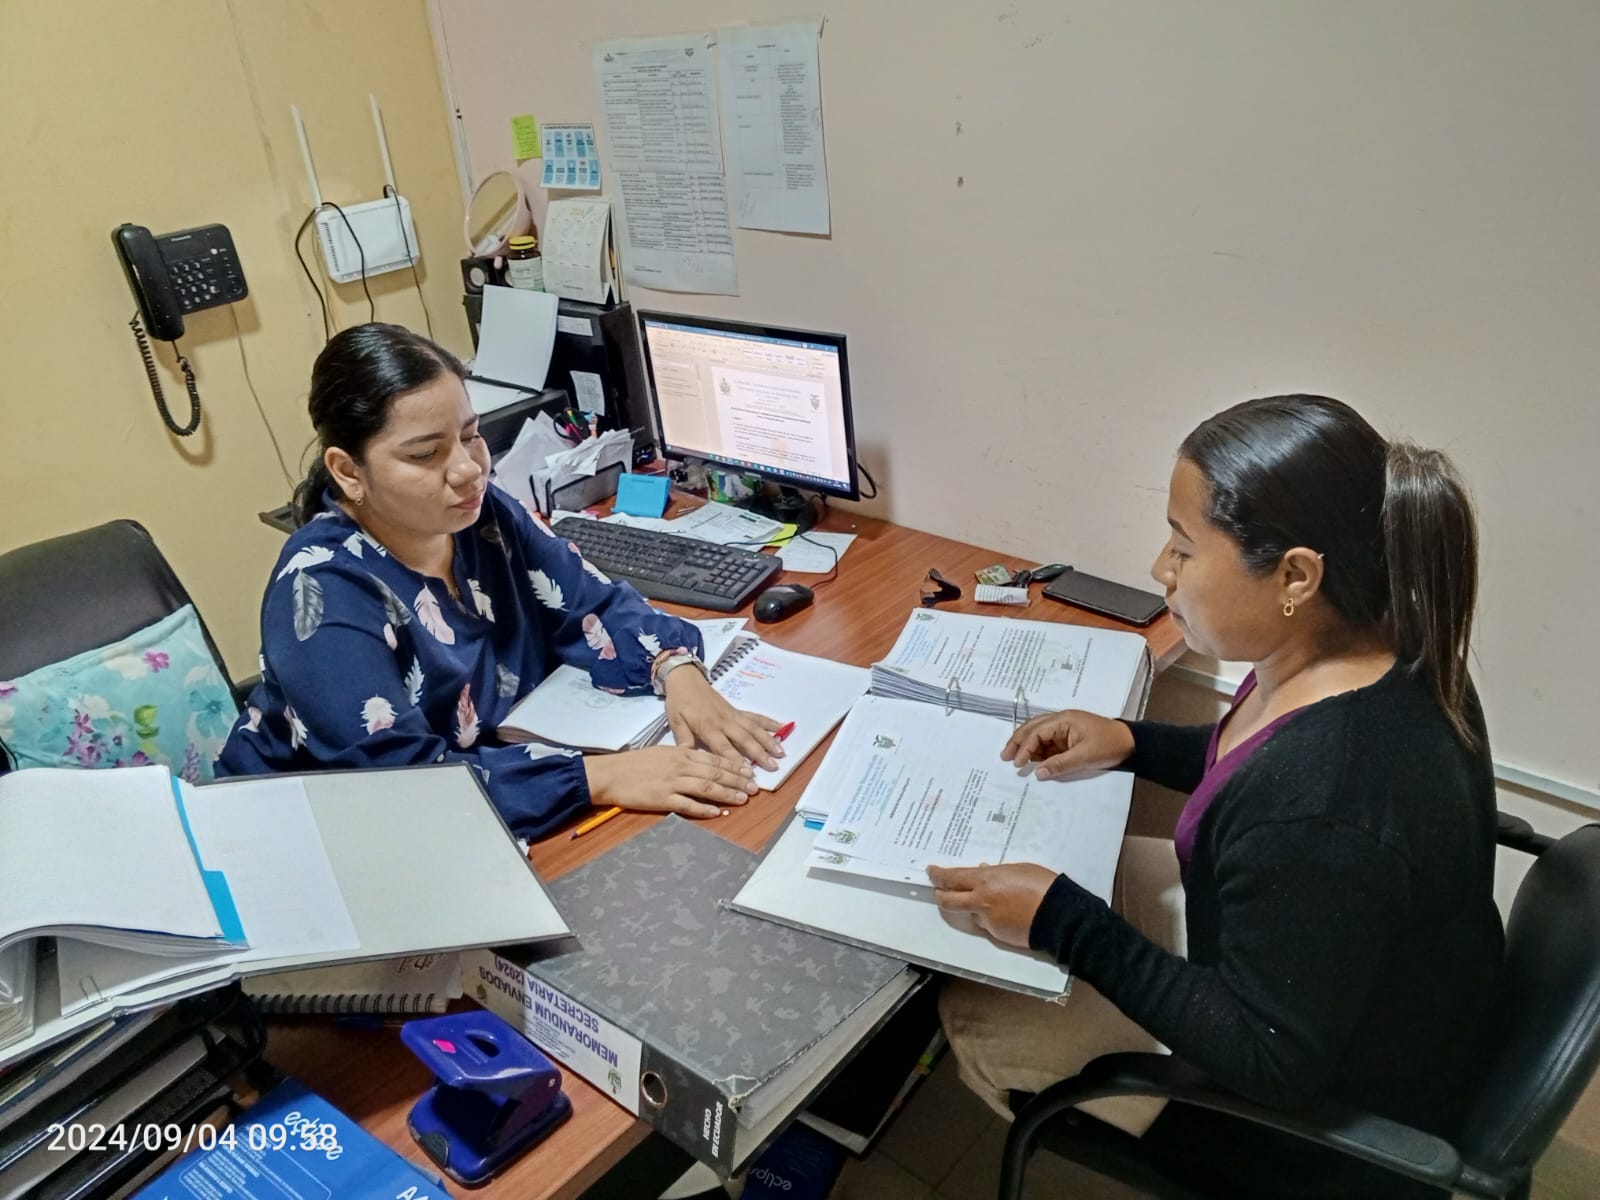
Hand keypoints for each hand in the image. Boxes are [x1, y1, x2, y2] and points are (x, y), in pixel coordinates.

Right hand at [583, 745, 754, 818]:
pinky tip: (718, 812)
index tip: (749, 771)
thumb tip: (702, 760)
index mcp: (681, 753)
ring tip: (743, 799)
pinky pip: (688, 805)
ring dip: (727, 794)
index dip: (734, 766)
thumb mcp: (662, 752)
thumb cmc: (635, 763)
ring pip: (707, 788)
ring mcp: (672, 783)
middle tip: (754, 788)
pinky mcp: (663, 799)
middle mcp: (680, 766)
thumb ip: (683, 755)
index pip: (714, 758)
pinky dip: (705, 809)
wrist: (611, 774)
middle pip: (716, 773)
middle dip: (738, 780)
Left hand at [663, 667, 784, 770]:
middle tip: (773, 766)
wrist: (685, 679)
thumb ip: (683, 739)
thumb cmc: (679, 702)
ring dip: (768, 740)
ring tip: (781, 753)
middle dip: (759, 754)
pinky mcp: (737, 710)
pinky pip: (755, 717)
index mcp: (708, 728)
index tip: (748, 774)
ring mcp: (733, 716)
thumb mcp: (675, 722)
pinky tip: (782, 728)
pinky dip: (769, 723)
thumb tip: (687, 757)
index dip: (736, 761)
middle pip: (745, 740)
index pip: (724, 748)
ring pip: (754, 729)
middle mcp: (724, 722)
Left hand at [927, 863, 1059, 947]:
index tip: (931, 872)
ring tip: (985, 900)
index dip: (938, 875)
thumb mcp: (1018, 869)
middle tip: (939, 889)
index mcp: (985, 880)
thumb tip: (984, 869)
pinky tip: (1004, 912)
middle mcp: (980, 901)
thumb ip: (997, 872)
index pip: (951, 878)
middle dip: (940, 894)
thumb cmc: (1042, 885)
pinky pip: (987, 924)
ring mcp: (987, 921)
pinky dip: (989, 917)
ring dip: (970, 907)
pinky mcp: (996, 935)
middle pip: (948, 901)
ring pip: (969, 913)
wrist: (1059, 916)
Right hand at [1002, 709, 1133, 779]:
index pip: (1037, 732)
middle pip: (1032, 728)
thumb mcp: (1085, 757)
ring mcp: (1064, 728)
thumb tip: (1038, 774)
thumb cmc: (1109, 746)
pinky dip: (1038, 751)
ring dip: (1026, 746)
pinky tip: (1032, 761)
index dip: (1025, 747)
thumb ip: (1060, 764)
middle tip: (1004, 756)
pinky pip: (1048, 742)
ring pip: (1038, 734)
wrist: (1131, 744)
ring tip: (1014, 759)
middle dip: (1017, 741)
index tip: (1017, 763)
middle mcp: (1061, 720)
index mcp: (1064, 720)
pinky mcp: (1068, 737)